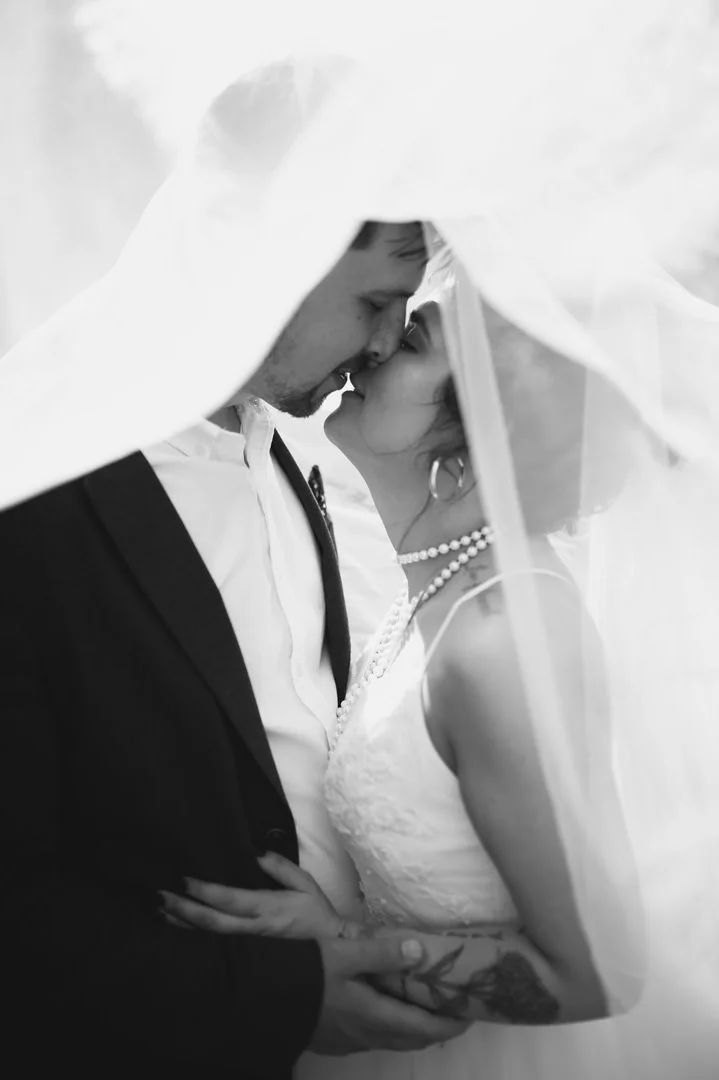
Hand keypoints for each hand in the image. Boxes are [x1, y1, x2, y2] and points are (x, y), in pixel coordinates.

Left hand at [159, 852, 345, 938]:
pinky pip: (215, 946)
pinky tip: (176, 930)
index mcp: (268, 909)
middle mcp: (253, 930)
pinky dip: (194, 937)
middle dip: (183, 910)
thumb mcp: (306, 884)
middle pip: (211, 922)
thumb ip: (280, 868)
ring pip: (208, 937)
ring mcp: (248, 947)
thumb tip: (256, 852)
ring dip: (182, 925)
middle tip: (158, 897)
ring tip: (158, 911)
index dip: (204, 891)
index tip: (183, 879)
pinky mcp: (246, 956)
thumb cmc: (316, 914)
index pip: (230, 900)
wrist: (331, 952)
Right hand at [311, 935, 470, 1055]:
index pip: (425, 1029)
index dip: (451, 1024)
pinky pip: (374, 1036)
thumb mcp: (344, 954)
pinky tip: (384, 1005)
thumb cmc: (307, 975)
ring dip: (412, 1025)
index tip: (472, 1012)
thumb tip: (421, 950)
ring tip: (423, 1002)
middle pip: (412, 1039)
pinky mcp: (335, 1039)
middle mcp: (367, 1036)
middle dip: (436, 1026)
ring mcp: (350, 1041)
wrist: (262, 1000)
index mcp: (375, 1017)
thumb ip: (382, 952)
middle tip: (452, 1005)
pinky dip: (391, 1024)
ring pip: (392, 1038)